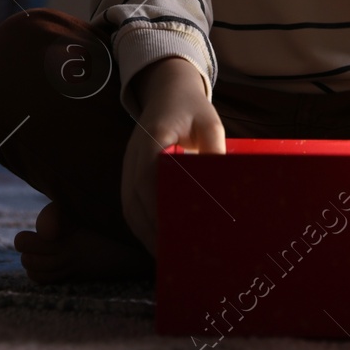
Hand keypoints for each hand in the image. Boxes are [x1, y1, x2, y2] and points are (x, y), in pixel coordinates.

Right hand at [120, 56, 224, 254]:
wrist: (168, 92)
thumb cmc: (192, 108)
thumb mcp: (210, 121)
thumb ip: (214, 145)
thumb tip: (222, 175)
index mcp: (153, 138)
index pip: (151, 178)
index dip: (160, 207)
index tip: (177, 231)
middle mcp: (134, 155)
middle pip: (137, 200)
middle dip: (154, 231)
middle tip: (177, 256)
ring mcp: (128, 166)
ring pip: (130, 207)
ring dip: (145, 234)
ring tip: (167, 258)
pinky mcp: (129, 174)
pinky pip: (130, 204)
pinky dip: (141, 226)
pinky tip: (157, 242)